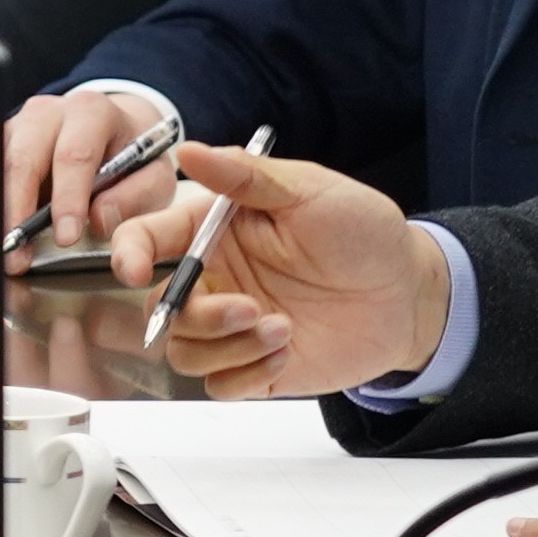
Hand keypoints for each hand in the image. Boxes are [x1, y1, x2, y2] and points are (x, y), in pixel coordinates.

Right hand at [0, 84, 178, 254]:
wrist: (115, 133)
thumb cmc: (133, 158)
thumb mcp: (154, 177)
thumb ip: (134, 196)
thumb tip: (98, 219)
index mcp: (91, 112)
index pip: (74, 156)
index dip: (68, 199)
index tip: (66, 238)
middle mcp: (48, 112)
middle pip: (22, 159)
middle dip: (18, 210)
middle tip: (19, 253)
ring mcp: (18, 124)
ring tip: (5, 250)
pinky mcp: (1, 142)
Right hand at [106, 140, 440, 393]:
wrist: (410, 294)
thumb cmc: (363, 235)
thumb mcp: (310, 192)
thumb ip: (248, 177)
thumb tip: (190, 150)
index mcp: (213, 232)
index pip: (145, 239)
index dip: (127, 253)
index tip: (134, 269)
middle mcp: (215, 280)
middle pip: (159, 307)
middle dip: (195, 315)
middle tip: (248, 308)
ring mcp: (233, 327)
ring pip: (185, 352)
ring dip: (227, 346)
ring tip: (283, 328)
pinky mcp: (256, 366)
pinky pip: (219, 385)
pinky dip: (246, 373)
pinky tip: (286, 351)